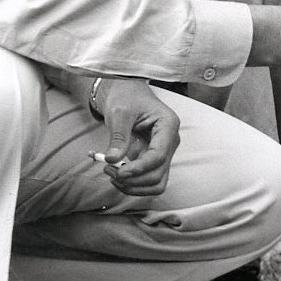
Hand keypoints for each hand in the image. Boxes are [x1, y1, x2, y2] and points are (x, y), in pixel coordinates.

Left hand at [87, 78, 180, 196]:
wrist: (127, 94)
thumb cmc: (127, 98)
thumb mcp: (120, 113)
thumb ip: (119, 137)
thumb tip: (112, 160)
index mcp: (168, 126)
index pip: (159, 156)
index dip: (139, 168)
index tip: (119, 172)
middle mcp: (170, 142)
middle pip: (158, 174)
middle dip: (133, 179)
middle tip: (109, 171)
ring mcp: (164, 152)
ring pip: (157, 183)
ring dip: (134, 186)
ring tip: (113, 176)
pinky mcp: (155, 160)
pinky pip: (149, 180)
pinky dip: (134, 184)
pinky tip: (118, 176)